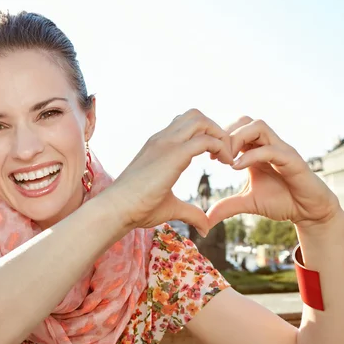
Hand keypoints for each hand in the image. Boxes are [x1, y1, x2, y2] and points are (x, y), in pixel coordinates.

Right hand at [104, 109, 233, 235]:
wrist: (117, 208)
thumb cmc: (138, 209)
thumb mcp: (170, 207)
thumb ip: (190, 212)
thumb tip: (206, 227)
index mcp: (159, 146)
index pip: (186, 124)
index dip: (205, 135)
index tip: (214, 157)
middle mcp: (163, 139)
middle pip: (196, 116)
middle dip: (215, 130)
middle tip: (223, 154)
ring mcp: (166, 143)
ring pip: (201, 120)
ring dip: (219, 135)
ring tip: (226, 157)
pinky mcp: (173, 154)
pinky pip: (206, 139)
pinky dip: (221, 147)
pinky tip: (226, 164)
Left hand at [206, 116, 343, 229]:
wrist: (308, 212)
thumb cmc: (281, 201)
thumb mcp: (248, 203)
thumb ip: (227, 207)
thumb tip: (206, 219)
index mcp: (256, 150)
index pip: (236, 128)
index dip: (220, 139)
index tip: (210, 157)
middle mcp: (269, 145)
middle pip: (245, 120)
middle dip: (226, 134)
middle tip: (216, 156)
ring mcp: (281, 150)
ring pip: (258, 126)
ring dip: (237, 139)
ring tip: (227, 160)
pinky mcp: (293, 160)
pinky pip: (270, 149)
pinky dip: (251, 155)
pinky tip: (237, 168)